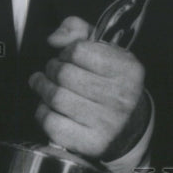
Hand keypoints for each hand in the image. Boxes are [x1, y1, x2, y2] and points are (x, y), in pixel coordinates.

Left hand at [29, 16, 147, 160]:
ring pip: (56, 97)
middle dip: (52, 69)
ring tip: (43, 84)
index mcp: (128, 69)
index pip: (80, 50)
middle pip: (65, 74)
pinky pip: (52, 123)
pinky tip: (48, 107)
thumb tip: (54, 38)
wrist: (129, 126)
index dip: (66, 51)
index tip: (67, 56)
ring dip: (43, 88)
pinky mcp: (91, 142)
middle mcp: (121, 96)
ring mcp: (106, 122)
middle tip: (52, 70)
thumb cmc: (110, 82)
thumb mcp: (105, 50)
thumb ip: (78, 31)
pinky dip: (43, 112)